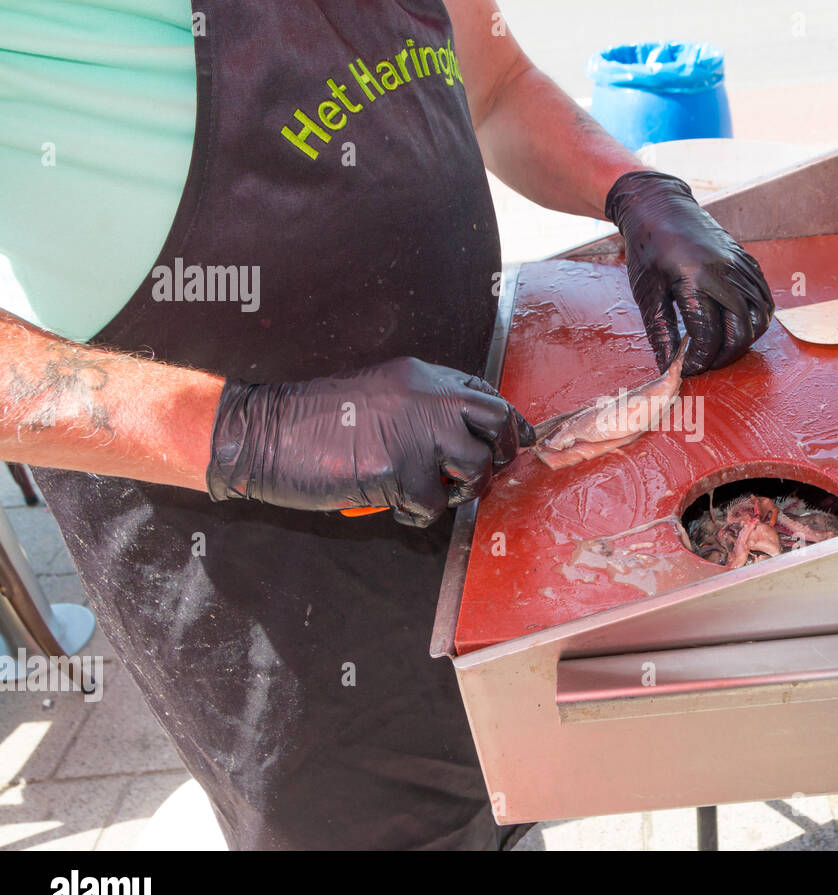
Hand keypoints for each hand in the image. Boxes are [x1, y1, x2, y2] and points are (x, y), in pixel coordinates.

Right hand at [206, 358, 533, 527]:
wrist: (265, 433)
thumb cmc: (314, 420)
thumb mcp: (378, 394)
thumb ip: (421, 406)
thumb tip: (464, 435)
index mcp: (423, 377)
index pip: (487, 395)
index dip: (507, 423)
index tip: (515, 442)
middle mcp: (428, 399)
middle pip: (497, 424)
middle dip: (501, 454)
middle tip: (483, 475)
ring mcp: (416, 434)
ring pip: (476, 468)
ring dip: (463, 491)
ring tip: (435, 495)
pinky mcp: (399, 472)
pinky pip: (433, 506)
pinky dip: (418, 516)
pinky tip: (395, 508)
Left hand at [605, 170, 774, 375]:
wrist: (661, 207)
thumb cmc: (648, 249)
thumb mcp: (646, 293)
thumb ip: (661, 332)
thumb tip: (668, 366)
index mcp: (693, 279)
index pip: (707, 334)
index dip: (699, 359)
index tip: (689, 368)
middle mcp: (723, 272)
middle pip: (740, 330)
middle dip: (725, 356)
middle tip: (706, 362)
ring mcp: (740, 266)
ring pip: (759, 318)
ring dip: (744, 340)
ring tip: (721, 348)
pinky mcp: (747, 262)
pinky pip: (764, 299)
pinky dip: (756, 320)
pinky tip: (737, 326)